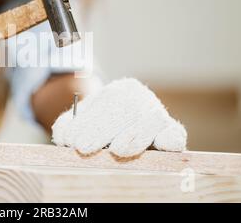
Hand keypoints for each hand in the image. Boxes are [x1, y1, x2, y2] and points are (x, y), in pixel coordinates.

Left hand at [51, 78, 186, 157]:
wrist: (124, 128)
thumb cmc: (99, 126)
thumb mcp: (80, 121)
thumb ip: (67, 125)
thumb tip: (64, 136)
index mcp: (120, 91)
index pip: (105, 103)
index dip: (88, 123)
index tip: (75, 142)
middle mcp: (142, 99)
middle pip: (126, 110)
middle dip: (103, 130)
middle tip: (84, 148)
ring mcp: (159, 114)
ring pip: (151, 120)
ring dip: (133, 136)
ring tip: (117, 150)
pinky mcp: (173, 133)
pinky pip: (176, 134)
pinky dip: (171, 138)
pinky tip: (162, 144)